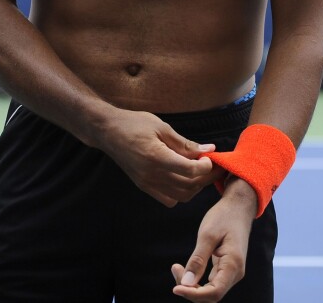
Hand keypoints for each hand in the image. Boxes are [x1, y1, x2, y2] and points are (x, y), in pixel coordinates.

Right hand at [100, 109, 220, 206]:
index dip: (206, 166)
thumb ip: (185, 143)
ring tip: (201, 171)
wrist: (108, 132)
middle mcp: (151, 175)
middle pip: (189, 186)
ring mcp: (147, 184)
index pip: (189, 171)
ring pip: (182, 195)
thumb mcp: (161, 127)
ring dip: (196, 186)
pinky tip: (184, 177)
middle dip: (206, 177)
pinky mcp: (144, 186)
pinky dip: (181, 192)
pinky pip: (169, 199)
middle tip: (215, 165)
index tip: (211, 157)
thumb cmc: (134, 124)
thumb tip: (209, 149)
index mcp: (156, 157)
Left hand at [171, 181, 256, 300]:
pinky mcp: (226, 268)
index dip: (194, 295)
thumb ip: (198, 260)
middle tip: (175, 268)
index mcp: (233, 265)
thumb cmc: (224, 216)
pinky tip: (186, 268)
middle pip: (211, 294)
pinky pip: (211, 281)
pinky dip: (197, 279)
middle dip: (190, 289)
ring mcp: (232, 272)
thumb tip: (186, 283)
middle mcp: (235, 273)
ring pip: (210, 290)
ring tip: (177, 267)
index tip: (176, 288)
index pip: (214, 292)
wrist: (239, 206)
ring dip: (192, 285)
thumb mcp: (208, 234)